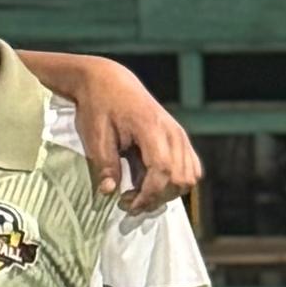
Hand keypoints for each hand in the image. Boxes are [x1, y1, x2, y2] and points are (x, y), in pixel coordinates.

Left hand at [75, 75, 199, 212]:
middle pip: (180, 179)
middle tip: (127, 200)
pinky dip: (174, 182)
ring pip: (189, 177)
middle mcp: (173, 132)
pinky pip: (190, 169)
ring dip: (166, 193)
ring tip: (136, 192)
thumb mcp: (95, 135)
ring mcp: (180, 135)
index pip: (162, 171)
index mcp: (151, 127)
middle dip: (156, 198)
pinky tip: (149, 182)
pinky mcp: (180, 139)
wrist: (109, 81)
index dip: (148, 194)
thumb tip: (110, 192)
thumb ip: (105, 165)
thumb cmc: (99, 106)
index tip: (126, 205)